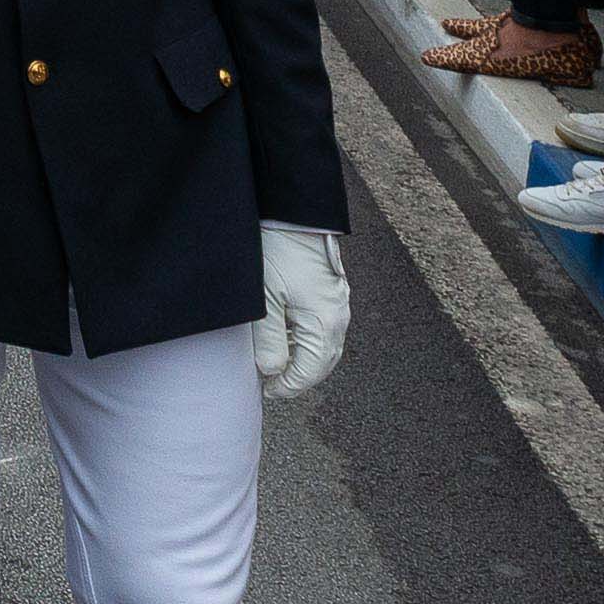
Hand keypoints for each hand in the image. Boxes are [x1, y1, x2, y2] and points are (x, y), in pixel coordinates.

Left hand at [254, 222, 351, 397]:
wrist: (292, 212)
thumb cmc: (278, 250)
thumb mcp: (265, 299)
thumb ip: (270, 340)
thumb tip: (272, 371)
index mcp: (326, 322)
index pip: (311, 371)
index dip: (288, 386)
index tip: (267, 391)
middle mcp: (338, 315)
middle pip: (322, 361)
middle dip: (298, 376)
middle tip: (273, 383)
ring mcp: (336, 301)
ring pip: (324, 344)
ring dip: (303, 358)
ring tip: (276, 362)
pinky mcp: (329, 290)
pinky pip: (322, 326)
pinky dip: (306, 339)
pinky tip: (286, 336)